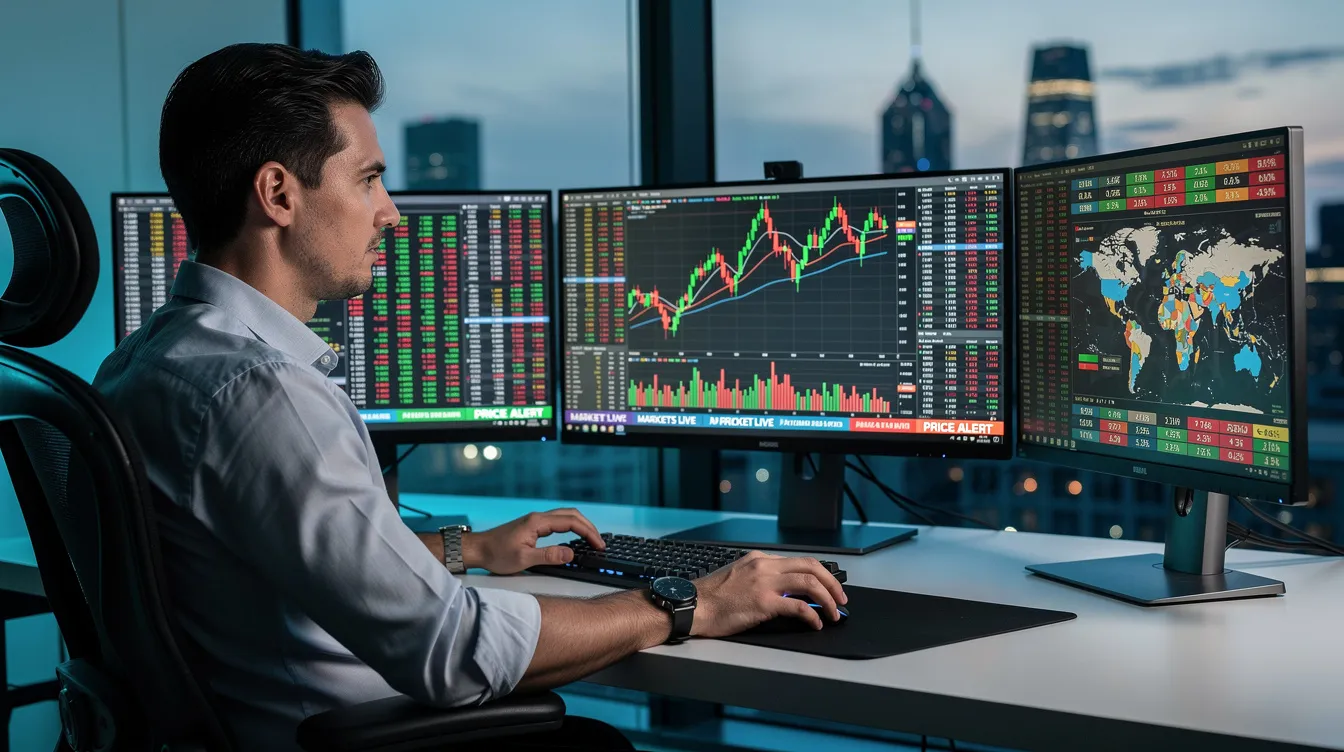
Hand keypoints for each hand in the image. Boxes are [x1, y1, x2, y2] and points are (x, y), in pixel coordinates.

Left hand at [463, 508, 605, 574]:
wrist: (477, 549)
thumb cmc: (496, 554)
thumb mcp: (524, 559)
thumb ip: (549, 556)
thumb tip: (571, 553)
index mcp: (537, 522)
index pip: (571, 522)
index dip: (588, 533)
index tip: (598, 544)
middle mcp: (538, 518)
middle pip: (571, 515)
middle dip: (589, 527)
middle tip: (600, 543)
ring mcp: (535, 521)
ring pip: (565, 516)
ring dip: (581, 526)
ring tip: (592, 540)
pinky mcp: (532, 526)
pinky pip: (558, 522)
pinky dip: (571, 527)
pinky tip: (574, 537)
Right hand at [691, 551, 846, 635]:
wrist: (692, 606)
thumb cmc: (711, 599)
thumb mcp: (739, 578)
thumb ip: (763, 580)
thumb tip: (788, 594)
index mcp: (759, 560)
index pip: (800, 561)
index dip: (821, 574)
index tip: (830, 587)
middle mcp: (764, 567)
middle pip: (811, 567)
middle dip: (832, 583)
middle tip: (841, 599)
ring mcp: (764, 583)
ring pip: (810, 583)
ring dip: (828, 600)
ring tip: (834, 614)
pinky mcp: (763, 602)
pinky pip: (798, 606)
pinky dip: (813, 615)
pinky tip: (816, 624)